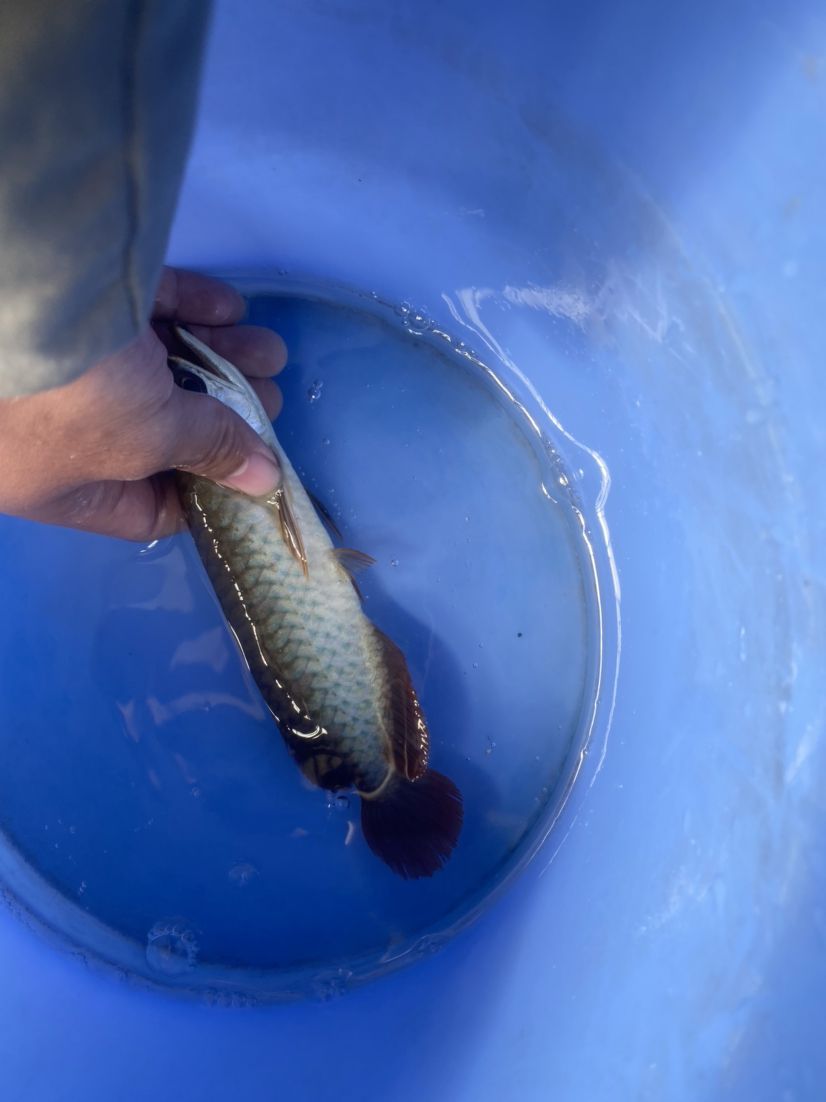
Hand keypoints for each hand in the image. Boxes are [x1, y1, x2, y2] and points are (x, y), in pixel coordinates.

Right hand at [0, 268, 285, 540]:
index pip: (147, 507)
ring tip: (270, 351)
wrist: (18, 293)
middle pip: (163, 428)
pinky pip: (146, 308)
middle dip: (225, 414)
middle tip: (271, 399)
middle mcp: (60, 428)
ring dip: (223, 357)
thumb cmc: (73, 398)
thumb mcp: (148, 438)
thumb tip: (263, 481)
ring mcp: (71, 362)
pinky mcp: (85, 299)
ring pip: (160, 365)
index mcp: (62, 485)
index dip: (209, 493)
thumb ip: (211, 452)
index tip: (259, 475)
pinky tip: (231, 309)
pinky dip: (193, 307)